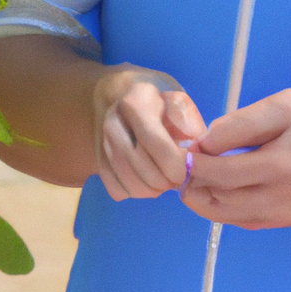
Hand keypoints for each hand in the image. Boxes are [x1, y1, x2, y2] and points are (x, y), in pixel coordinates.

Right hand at [92, 65, 205, 200]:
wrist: (123, 98)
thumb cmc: (159, 104)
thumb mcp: (179, 103)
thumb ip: (189, 124)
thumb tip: (192, 153)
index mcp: (136, 103)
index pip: (154, 141)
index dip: (172, 163)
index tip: (184, 172)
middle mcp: (113, 123)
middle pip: (139, 165)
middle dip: (163, 181)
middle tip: (176, 180)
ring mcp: (102, 142)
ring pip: (127, 180)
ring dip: (151, 190)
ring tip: (163, 183)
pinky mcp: (98, 160)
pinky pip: (116, 189)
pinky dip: (134, 193)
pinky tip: (145, 182)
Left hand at [182, 88, 290, 228]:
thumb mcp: (286, 105)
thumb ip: (243, 123)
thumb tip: (206, 141)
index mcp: (280, 166)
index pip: (220, 173)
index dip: (195, 162)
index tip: (183, 148)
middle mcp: (282, 198)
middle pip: (220, 200)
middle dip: (194, 185)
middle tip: (179, 168)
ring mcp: (287, 214)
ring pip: (229, 216)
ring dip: (204, 201)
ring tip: (191, 182)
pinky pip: (247, 220)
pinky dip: (225, 210)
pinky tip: (217, 192)